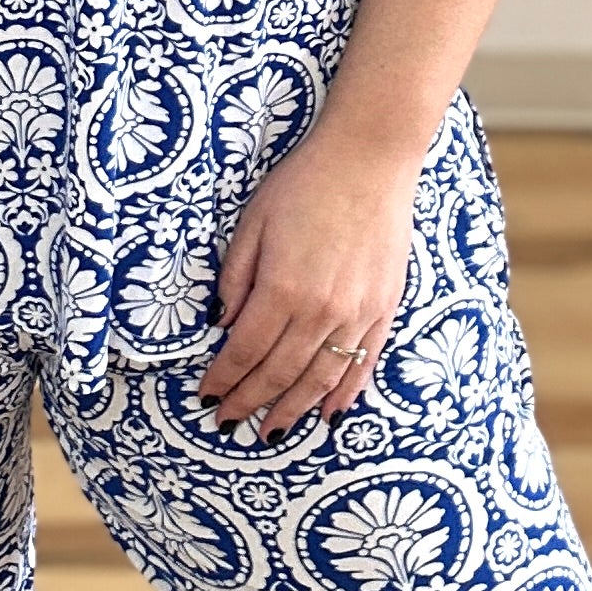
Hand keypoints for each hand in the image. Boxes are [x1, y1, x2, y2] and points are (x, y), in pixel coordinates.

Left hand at [198, 119, 422, 439]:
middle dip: (250, 402)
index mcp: (282, 289)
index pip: (245, 351)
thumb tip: (222, 323)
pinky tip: (328, 415)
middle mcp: (321, 311)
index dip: (224, 379)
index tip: (207, 397)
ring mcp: (358, 314)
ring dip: (293, 409)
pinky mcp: (384, 308)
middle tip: (230, 422)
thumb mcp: (252, 223)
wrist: (370, 158)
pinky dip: (344, 394)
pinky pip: (363, 364)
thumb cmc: (305, 184)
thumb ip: (235, 278)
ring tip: (271, 431)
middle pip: (279, 373)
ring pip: (321, 379)